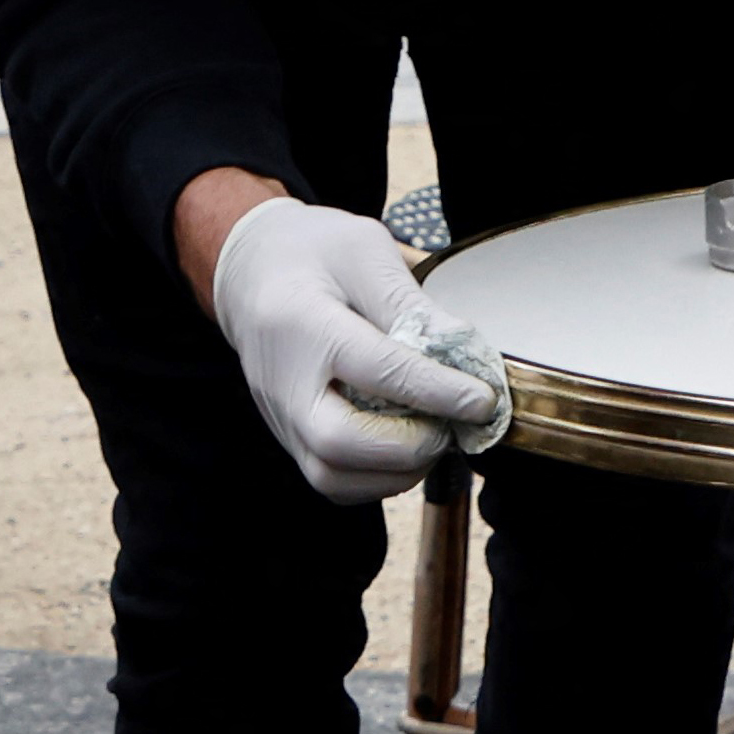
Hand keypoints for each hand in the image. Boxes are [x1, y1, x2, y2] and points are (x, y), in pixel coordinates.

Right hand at [206, 194, 510, 503]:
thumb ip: (411, 303)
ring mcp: (281, 417)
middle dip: (411, 445)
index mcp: (302, 323)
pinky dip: (377, 478)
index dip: (438, 391)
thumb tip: (465, 354)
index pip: (377, 370)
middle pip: (339, 442)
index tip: (483, 400)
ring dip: (396, 470)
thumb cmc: (311, 253)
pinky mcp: (289, 437)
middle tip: (452, 425)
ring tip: (433, 436)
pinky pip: (332, 482)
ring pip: (333, 477)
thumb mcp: (365, 251)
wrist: (250, 272)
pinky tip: (406, 448)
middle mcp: (284, 382)